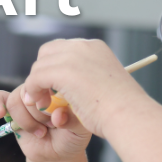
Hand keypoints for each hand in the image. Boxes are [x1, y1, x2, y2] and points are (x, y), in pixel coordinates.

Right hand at [0, 85, 91, 161]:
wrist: (56, 154)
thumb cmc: (71, 138)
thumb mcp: (80, 131)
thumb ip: (73, 121)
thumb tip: (56, 116)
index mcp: (60, 86)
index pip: (49, 80)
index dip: (50, 101)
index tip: (57, 118)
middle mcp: (42, 88)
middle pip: (31, 91)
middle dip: (40, 114)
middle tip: (52, 126)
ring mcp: (25, 97)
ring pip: (16, 100)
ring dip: (26, 121)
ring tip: (40, 132)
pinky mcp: (11, 107)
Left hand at [22, 39, 147, 137]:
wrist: (128, 114)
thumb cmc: (122, 109)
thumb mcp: (105, 86)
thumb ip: (87, 80)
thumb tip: (73, 88)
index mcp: (96, 47)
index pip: (64, 48)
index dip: (54, 67)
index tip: (52, 86)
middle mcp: (84, 47)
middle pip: (48, 52)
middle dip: (42, 72)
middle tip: (43, 95)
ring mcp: (73, 57)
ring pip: (40, 66)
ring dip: (36, 85)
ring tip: (41, 104)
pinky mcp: (63, 72)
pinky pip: (36, 78)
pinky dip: (33, 91)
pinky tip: (40, 105)